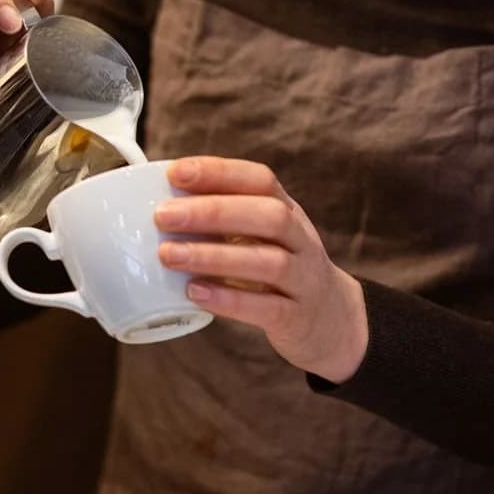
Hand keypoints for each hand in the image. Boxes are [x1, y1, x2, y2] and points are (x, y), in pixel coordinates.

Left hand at [155, 156, 368, 383]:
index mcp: (288, 212)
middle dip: (213, 211)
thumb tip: (160, 201)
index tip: (176, 172)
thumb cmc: (281, 272)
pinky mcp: (298, 317)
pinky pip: (267, 307)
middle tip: (163, 215)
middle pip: (268, 215)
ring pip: (269, 261)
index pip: (261, 180)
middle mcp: (301, 240)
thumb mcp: (264, 237)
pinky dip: (229, 299)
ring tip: (168, 255)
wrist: (333, 321)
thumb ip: (225, 221)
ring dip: (214, 256)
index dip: (220, 172)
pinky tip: (195, 293)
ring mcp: (304, 279)